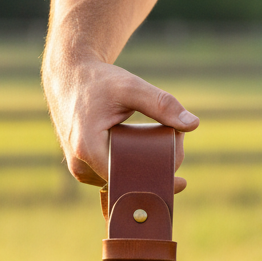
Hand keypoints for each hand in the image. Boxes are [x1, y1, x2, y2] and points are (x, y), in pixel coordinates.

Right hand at [44, 50, 199, 190]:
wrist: (68, 77)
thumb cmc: (98, 81)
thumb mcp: (131, 88)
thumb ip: (162, 104)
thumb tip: (193, 125)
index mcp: (88, 149)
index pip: (128, 180)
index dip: (155, 181)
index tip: (180, 180)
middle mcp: (81, 165)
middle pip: (126, 183)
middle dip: (154, 175)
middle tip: (178, 152)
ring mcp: (80, 169)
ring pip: (119, 183)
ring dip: (142, 173)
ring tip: (165, 149)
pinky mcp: (83, 168)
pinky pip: (112, 177)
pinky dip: (130, 169)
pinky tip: (148, 157)